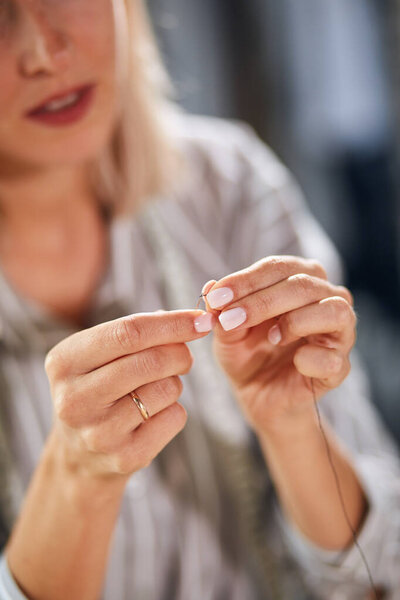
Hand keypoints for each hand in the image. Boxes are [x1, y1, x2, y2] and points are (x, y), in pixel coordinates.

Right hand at [45, 309, 215, 480]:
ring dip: (174, 382)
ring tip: (157, 388)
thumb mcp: (98, 354)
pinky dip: (175, 410)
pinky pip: (174, 418)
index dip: (172, 324)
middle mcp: (75, 399)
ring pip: (166, 389)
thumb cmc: (98, 387)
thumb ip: (137, 332)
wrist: (79, 454)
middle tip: (184, 356)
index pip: (128, 332)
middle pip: (150, 361)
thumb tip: (193, 321)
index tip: (201, 320)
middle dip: (180, 353)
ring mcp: (99, 432)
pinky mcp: (125, 457)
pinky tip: (155, 415)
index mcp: (64, 362)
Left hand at [202, 256, 355, 434]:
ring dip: (295, 321)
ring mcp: (339, 333)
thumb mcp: (227, 331)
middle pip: (303, 284)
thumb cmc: (247, 353)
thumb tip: (211, 288)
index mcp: (300, 279)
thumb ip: (222, 311)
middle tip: (230, 318)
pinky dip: (312, 359)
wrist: (258, 395)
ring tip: (271, 337)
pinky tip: (295, 362)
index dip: (247, 279)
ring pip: (334, 310)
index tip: (217, 296)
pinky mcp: (339, 367)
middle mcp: (327, 298)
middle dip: (263, 301)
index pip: (278, 268)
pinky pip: (334, 358)